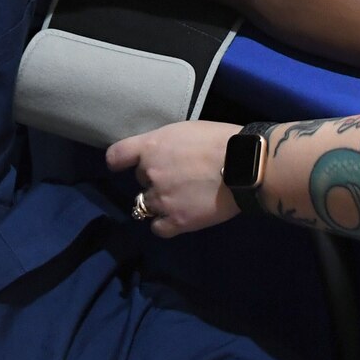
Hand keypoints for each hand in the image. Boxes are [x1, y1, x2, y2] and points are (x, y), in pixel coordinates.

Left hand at [106, 121, 242, 239]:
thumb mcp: (184, 131)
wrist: (244, 164)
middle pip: (140, 179)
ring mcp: (161, 199)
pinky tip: (178, 216)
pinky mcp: (176, 221)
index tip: (124, 165)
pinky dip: (165, 223)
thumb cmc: (219, 139)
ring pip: (146, 204)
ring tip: (181, 197)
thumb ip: (165, 145)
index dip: (119, 162)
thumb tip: (163, 154)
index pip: (116, 156)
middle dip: (154, 178)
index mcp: (151, 147)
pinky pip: (157, 228)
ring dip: (159, 201)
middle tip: (178, 176)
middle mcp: (150, 174)